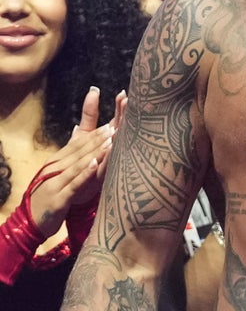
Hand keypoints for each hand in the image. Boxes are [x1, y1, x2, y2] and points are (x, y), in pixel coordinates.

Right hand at [26, 87, 121, 238]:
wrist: (28, 222)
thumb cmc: (47, 195)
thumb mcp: (57, 172)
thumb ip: (69, 151)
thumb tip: (77, 128)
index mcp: (55, 161)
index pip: (77, 144)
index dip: (94, 135)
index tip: (111, 124)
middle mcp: (54, 169)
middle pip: (79, 151)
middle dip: (98, 139)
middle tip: (116, 127)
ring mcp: (55, 183)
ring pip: (78, 164)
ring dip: (94, 151)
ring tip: (111, 140)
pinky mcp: (58, 199)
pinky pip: (73, 184)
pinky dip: (84, 173)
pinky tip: (95, 164)